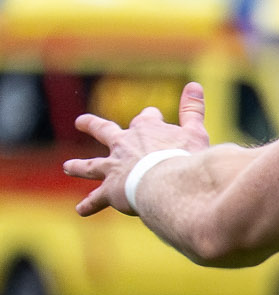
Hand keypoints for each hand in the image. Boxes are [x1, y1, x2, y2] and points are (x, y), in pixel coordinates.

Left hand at [66, 81, 210, 215]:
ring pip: (92, 166)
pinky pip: (97, 198)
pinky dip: (90, 204)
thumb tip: (194, 84)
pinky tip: (80, 210)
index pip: (146, 119)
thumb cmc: (186, 158)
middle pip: (105, 131)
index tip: (152, 116)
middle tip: (81, 122)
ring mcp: (115, 167)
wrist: (168, 184)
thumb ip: (193, 110)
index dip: (151, 118)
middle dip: (93, 126)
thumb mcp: (194, 132)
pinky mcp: (111, 189)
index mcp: (147, 130)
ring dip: (79, 166)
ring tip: (67, 167)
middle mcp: (125, 144)